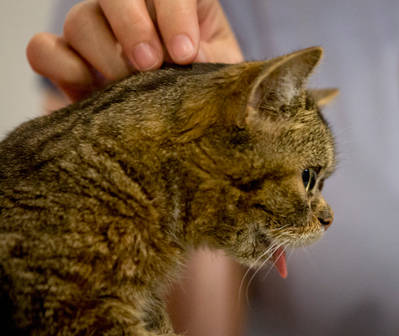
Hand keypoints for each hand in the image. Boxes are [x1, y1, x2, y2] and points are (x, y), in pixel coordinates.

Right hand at [26, 0, 242, 101]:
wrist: (188, 129)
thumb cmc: (209, 93)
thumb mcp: (222, 75)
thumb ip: (212, 61)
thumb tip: (188, 56)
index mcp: (176, 4)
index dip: (173, 15)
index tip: (185, 54)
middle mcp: (132, 10)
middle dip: (132, 28)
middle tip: (151, 66)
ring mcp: (96, 33)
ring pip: (80, 20)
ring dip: (105, 55)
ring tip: (129, 88)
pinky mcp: (68, 63)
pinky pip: (44, 49)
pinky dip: (61, 68)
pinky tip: (91, 92)